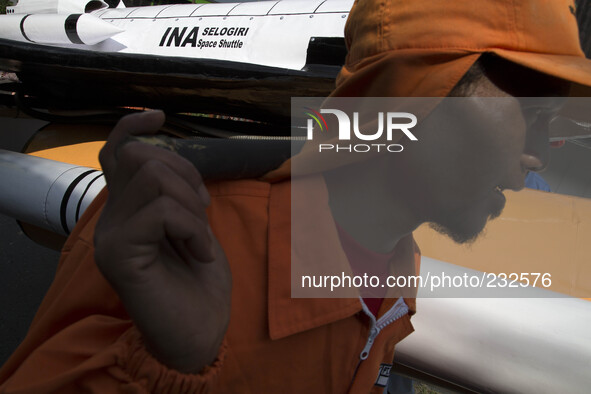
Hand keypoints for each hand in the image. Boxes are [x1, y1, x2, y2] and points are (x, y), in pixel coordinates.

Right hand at [94, 111, 230, 372]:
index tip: (161, 116)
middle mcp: (110, 219)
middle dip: (185, 175)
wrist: (201, 330)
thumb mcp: (192, 224)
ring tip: (200, 240)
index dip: (133, 128)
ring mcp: (110, 236)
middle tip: (203, 213)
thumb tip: (169, 153)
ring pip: (152, 176)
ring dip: (192, 205)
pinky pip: (161, 211)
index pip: (114, 154)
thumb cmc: (200, 280)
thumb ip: (173, 192)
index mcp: (127, 210)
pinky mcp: (119, 254)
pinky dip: (193, 228)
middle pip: (139, 156)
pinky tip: (201, 254)